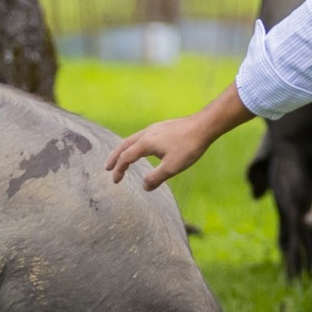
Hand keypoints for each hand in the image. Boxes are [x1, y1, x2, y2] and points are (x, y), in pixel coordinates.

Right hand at [108, 85, 252, 190]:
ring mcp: (155, 128)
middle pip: (124, 145)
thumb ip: (156, 178)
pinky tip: (143, 149)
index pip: (126, 157)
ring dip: (124, 149)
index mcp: (146, 143)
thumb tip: (144, 186)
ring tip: (122, 158)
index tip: (115, 181)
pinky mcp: (162, 127)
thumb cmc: (189, 147)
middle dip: (115, 157)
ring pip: (133, 139)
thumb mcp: (172, 167)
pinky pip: (142, 136)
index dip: (119, 170)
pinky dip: (135, 144)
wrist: (204, 125)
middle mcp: (147, 133)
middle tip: (107, 167)